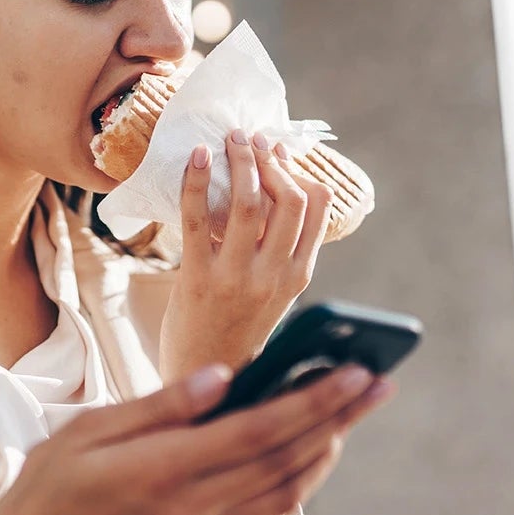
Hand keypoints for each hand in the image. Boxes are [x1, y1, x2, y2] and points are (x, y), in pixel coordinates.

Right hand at [0, 360, 393, 514]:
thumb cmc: (51, 485)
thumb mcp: (90, 429)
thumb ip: (162, 404)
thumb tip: (224, 376)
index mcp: (162, 470)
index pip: (258, 432)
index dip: (313, 402)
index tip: (353, 372)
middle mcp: (191, 506)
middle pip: (285, 458)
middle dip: (339, 418)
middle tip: (380, 383)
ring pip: (285, 489)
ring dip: (328, 448)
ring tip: (354, 411)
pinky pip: (265, 510)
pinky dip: (300, 478)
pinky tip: (313, 450)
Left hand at [157, 128, 332, 382]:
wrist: (204, 375)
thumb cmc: (239, 327)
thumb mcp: (276, 293)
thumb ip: (282, 250)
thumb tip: (277, 188)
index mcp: (299, 276)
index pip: (317, 209)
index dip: (298, 172)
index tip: (279, 152)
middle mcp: (274, 276)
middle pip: (287, 199)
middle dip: (269, 160)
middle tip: (251, 138)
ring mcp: (237, 278)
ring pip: (247, 203)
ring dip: (239, 161)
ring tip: (229, 141)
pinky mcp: (198, 279)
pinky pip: (198, 218)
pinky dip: (197, 181)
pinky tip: (197, 157)